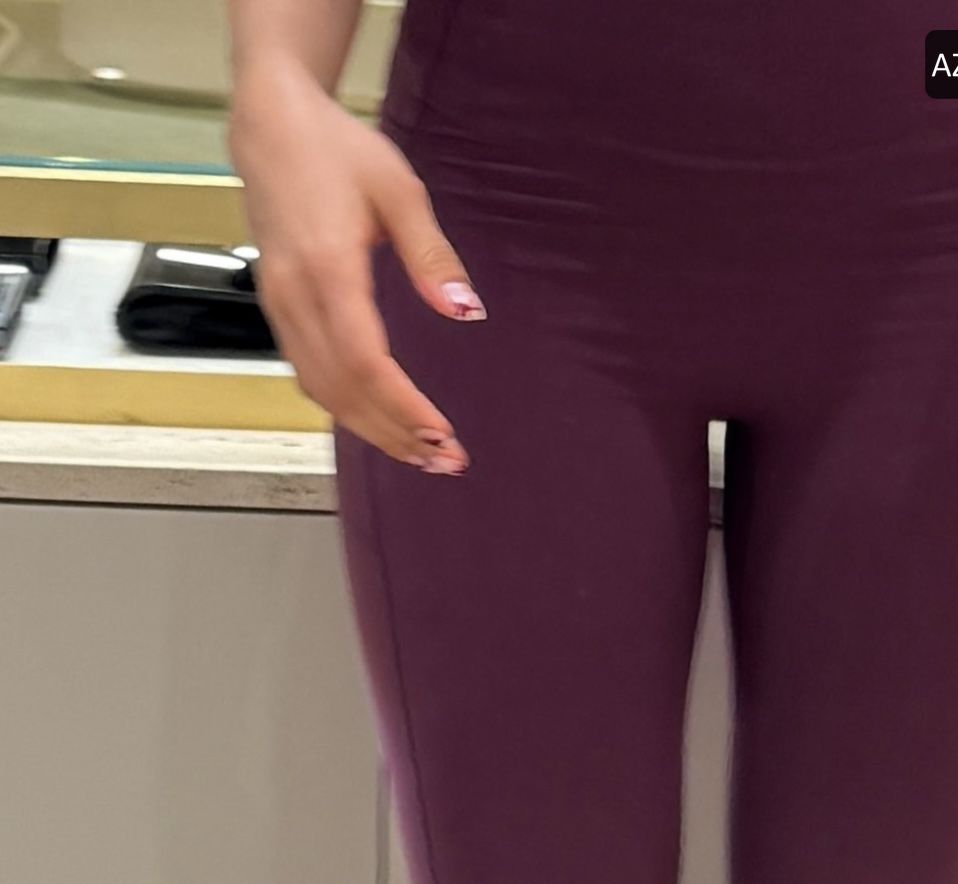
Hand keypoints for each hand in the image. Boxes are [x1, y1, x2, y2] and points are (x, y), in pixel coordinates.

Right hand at [228, 61, 484, 468]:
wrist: (270, 127)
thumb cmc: (336, 150)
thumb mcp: (399, 190)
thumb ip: (432, 257)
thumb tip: (465, 312)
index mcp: (327, 268)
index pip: (364, 362)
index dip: (402, 407)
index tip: (442, 433)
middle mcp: (295, 296)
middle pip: (343, 391)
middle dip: (395, 433)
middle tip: (445, 460)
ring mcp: (279, 306)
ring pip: (322, 392)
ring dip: (372, 430)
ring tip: (420, 452)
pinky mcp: (277, 310)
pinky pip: (309, 375)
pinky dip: (346, 407)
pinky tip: (380, 421)